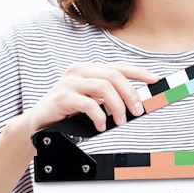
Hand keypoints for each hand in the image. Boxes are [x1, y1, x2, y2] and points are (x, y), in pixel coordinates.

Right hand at [25, 63, 158, 132]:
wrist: (38, 124)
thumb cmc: (67, 113)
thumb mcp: (91, 101)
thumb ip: (108, 98)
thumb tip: (136, 102)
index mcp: (88, 69)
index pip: (118, 67)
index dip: (139, 72)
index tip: (155, 80)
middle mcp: (79, 71)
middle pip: (114, 76)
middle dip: (130, 94)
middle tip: (137, 111)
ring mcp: (69, 83)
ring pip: (104, 87)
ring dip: (117, 106)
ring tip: (120, 121)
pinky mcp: (62, 97)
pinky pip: (89, 104)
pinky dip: (100, 116)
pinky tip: (101, 125)